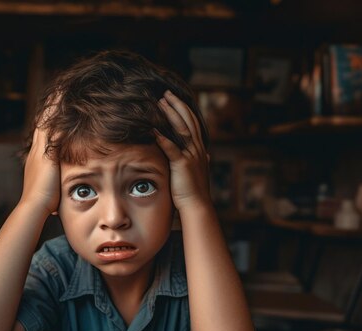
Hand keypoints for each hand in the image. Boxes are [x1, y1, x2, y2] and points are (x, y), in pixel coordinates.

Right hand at [19, 101, 60, 215]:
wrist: (33, 207)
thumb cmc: (43, 206)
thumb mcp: (49, 193)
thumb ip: (53, 190)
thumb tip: (55, 205)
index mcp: (37, 161)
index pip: (43, 138)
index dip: (48, 124)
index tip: (55, 113)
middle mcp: (36, 152)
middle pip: (42, 124)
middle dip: (50, 109)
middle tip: (58, 92)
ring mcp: (40, 150)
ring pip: (46, 121)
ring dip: (54, 106)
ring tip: (62, 90)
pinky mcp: (47, 151)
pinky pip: (53, 126)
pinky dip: (58, 114)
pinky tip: (66, 102)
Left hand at [154, 90, 211, 211]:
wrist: (197, 206)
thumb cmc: (195, 191)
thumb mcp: (199, 172)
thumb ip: (201, 161)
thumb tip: (208, 155)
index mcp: (200, 150)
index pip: (193, 124)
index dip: (184, 110)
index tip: (174, 99)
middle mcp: (197, 149)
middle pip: (188, 121)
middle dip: (177, 105)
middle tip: (166, 94)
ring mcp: (191, 156)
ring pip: (182, 130)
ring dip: (171, 115)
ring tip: (160, 103)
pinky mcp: (183, 165)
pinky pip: (172, 149)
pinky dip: (163, 138)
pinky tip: (154, 130)